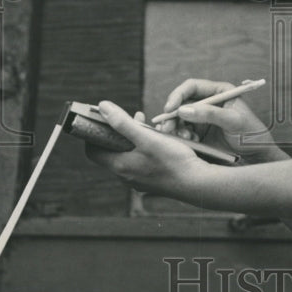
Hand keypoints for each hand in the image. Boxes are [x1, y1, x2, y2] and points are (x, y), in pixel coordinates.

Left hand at [84, 103, 213, 197]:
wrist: (198, 184)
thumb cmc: (174, 160)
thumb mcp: (147, 137)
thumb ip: (123, 123)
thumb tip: (102, 107)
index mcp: (120, 166)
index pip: (93, 151)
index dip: (93, 134)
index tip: (100, 120)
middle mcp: (126, 177)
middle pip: (111, 151)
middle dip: (117, 132)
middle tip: (129, 117)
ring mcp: (139, 180)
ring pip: (127, 155)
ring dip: (132, 139)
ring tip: (146, 125)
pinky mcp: (151, 181)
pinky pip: (140, 162)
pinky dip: (143, 148)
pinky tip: (157, 140)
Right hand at [158, 78, 287, 164]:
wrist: (257, 156)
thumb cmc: (251, 134)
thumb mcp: (233, 121)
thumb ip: (210, 114)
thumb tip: (184, 110)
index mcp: (219, 91)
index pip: (192, 87)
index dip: (178, 95)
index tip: (170, 108)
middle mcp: (208, 102)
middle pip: (182, 102)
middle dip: (173, 114)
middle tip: (167, 127)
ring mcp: (203, 118)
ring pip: (180, 118)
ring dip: (176, 128)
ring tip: (184, 138)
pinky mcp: (199, 133)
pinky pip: (183, 131)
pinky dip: (181, 137)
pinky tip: (189, 142)